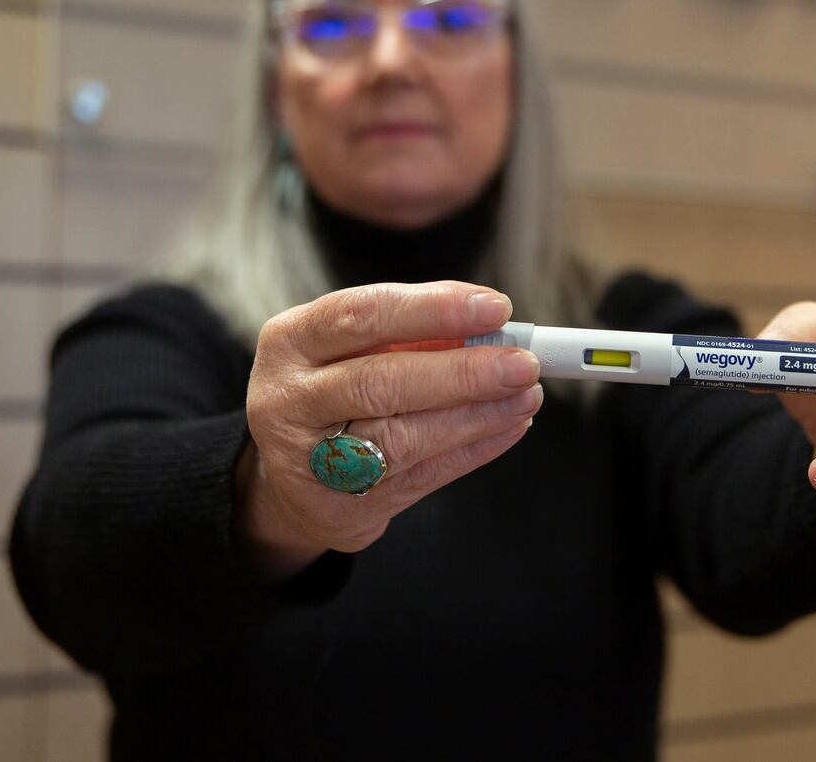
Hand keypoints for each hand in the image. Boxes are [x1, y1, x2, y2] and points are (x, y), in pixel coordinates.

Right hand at [237, 281, 541, 577]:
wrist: (291, 477)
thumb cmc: (334, 389)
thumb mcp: (350, 348)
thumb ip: (411, 332)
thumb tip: (494, 325)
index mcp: (289, 342)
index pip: (362, 315)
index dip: (432, 309)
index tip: (495, 308)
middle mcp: (290, 400)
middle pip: (381, 382)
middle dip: (463, 371)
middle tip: (522, 363)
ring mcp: (311, 462)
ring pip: (403, 436)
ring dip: (476, 414)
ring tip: (526, 395)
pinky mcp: (345, 507)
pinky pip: (423, 476)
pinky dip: (473, 449)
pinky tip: (510, 426)